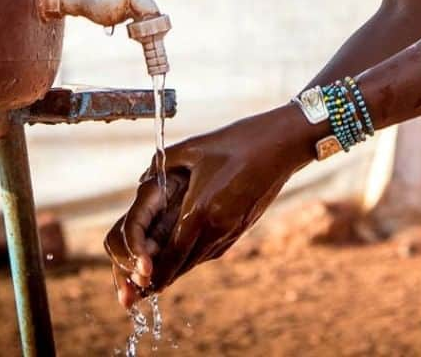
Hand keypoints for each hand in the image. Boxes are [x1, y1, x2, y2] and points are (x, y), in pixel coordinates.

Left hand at [104, 105, 314, 307]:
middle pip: (183, 266)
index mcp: (200, 211)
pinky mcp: (243, 228)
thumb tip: (144, 178)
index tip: (138, 279)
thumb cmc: (238, 141)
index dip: (152, 273)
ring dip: (179, 264)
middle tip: (143, 277)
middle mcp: (216, 228)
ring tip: (161, 263)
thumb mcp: (194, 148)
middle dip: (162, 274)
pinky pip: (214, 250)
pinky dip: (197, 253)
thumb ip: (163, 164)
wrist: (282, 143)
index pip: (170, 257)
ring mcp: (233, 231)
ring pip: (199, 260)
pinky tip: (188, 244)